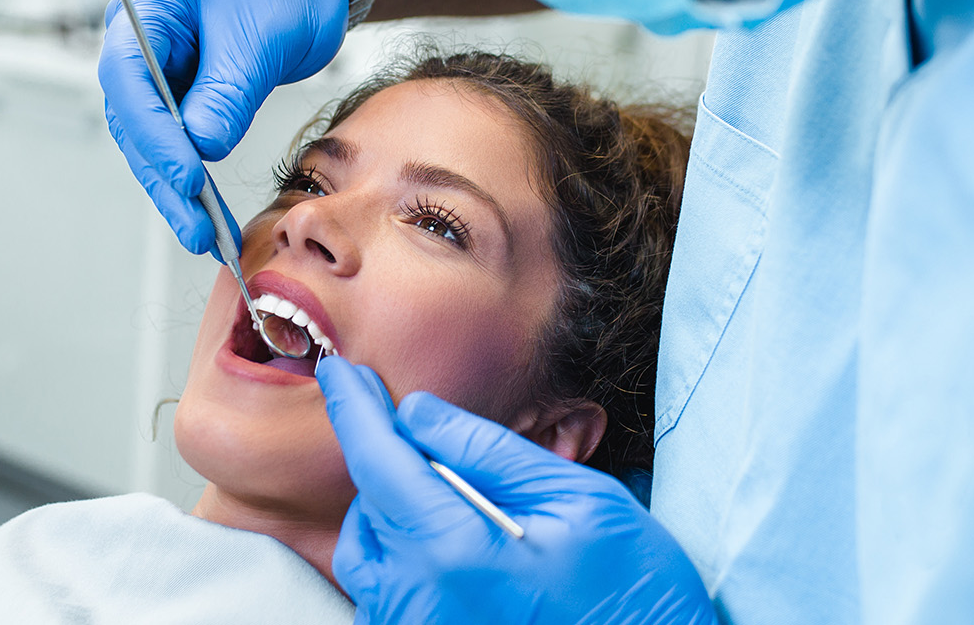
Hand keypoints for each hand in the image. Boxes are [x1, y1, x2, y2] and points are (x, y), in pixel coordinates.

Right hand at [99, 0, 351, 254]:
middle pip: (133, 118)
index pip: (128, 75)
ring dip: (176, 191)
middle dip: (163, 175)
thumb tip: (202, 148)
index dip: (154, 132)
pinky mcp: (181, 97)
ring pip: (151, 142)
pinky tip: (210, 216)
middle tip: (195, 224)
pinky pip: (179, 144)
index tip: (186, 174)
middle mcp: (140, 39)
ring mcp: (158, 70)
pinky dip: (194, 182)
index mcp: (147, 4)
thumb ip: (228, 92)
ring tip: (204, 235)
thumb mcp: (261, 37)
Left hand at [315, 357, 719, 624]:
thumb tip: (418, 413)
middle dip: (401, 469)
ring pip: (368, 553)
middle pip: (372, 507)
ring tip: (471, 518)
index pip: (379, 461)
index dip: (356, 409)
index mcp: (454, 552)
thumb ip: (488, 451)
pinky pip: (385, 595)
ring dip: (399, 519)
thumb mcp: (578, 499)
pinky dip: (407, 563)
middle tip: (463, 465)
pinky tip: (463, 560)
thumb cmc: (632, 591)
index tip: (341, 373)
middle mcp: (416, 601)